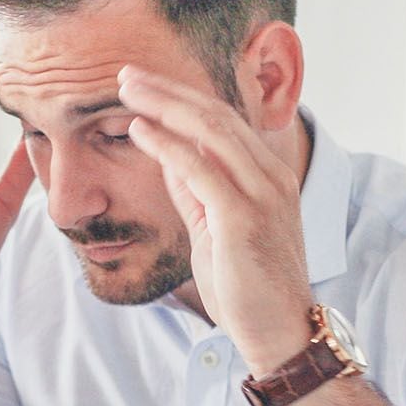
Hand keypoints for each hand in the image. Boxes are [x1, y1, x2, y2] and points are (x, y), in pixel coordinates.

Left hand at [119, 65, 314, 370]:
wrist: (278, 334)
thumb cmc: (247, 288)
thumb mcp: (215, 230)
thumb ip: (197, 193)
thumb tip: (168, 158)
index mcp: (268, 176)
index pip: (223, 120)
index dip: (182, 96)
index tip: (144, 83)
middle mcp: (271, 176)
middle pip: (215, 114)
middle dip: (168, 89)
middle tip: (127, 71)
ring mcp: (261, 194)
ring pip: (210, 130)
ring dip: (164, 104)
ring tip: (127, 87)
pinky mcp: (244, 217)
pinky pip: (200, 169)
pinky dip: (167, 144)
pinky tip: (139, 128)